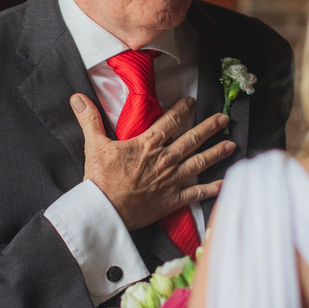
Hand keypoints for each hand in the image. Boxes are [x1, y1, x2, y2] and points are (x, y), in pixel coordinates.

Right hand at [70, 94, 233, 229]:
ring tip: (231, 144)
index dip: (183, 109)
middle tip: (223, 118)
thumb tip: (77, 98)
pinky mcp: (173, 200)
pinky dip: (212, 188)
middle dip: (209, 127)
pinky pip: (197, 193)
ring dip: (216, 152)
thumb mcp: (94, 145)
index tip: (192, 102)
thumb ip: (89, 119)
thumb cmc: (100, 179)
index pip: (171, 121)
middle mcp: (165, 159)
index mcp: (148, 144)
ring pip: (199, 162)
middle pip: (192, 139)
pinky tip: (225, 183)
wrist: (105, 210)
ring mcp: (172, 180)